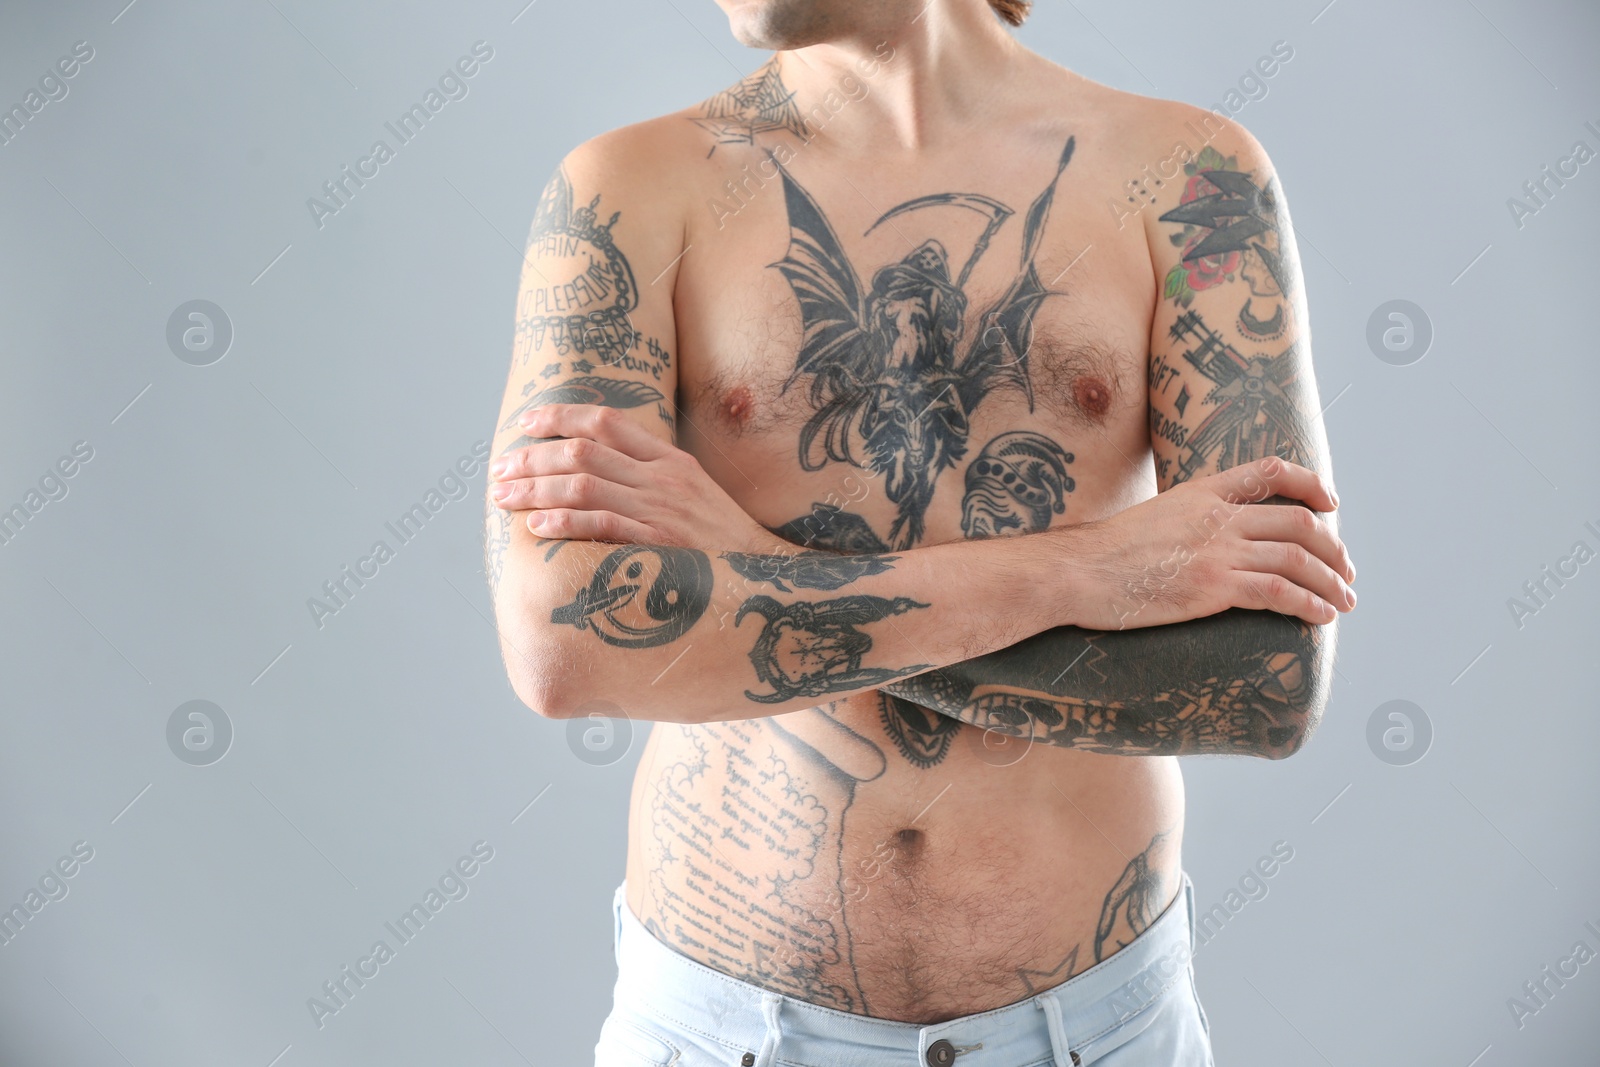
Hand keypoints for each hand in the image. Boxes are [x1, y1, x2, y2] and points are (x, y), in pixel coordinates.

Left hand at [488, 403, 782, 552]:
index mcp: (671, 460)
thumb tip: (599, 475)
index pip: (606, 421)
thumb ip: (651, 480)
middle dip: (532, 456)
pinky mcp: (659, 545)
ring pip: (583, 483)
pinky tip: (536, 526)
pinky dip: (562, 521)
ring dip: (535, 487)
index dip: (559, 417)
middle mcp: (664, 478)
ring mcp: (662, 511)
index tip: (526, 423)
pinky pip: (601, 524)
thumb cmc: (724, 545)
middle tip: (500, 468)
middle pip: (582, 450)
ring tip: (504, 495)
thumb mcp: (694, 496)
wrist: (768, 578)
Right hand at [1064, 457, 1355, 629]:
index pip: (1269, 472)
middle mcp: (1217, 516)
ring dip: (1331, 582)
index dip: (1310, 484)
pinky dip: (1309, 603)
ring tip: (1345, 601)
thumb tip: (1203, 540)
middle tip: (1346, 571)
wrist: (1077, 571)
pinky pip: (1278, 591)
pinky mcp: (1213, 587)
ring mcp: (1217, 550)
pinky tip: (1321, 616)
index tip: (1331, 506)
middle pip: (1298, 522)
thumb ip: (1186, 521)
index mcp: (1202, 492)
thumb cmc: (1104, 554)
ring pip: (1297, 559)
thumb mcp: (1152, 518)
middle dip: (1334, 549)